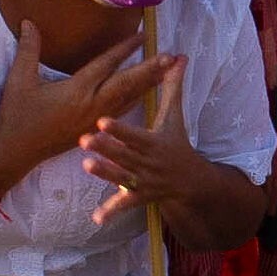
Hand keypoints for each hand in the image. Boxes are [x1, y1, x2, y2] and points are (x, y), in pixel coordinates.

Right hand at [0, 32, 163, 164]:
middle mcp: (91, 105)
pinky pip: (120, 112)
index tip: (143, 36)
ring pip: (128, 99)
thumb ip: (28, 50)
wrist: (16, 152)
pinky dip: (135, 100)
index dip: (125, 48)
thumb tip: (27, 22)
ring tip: (166, 73)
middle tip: (171, 57)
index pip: (106, 65)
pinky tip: (144, 95)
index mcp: (77, 90)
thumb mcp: (19, 81)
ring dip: (148, 85)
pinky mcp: (92, 129)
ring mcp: (94, 119)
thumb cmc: (17, 115)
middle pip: (127, 84)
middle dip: (150, 70)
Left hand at [81, 55, 213, 232]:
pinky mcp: (139, 196)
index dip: (120, 129)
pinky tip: (96, 218)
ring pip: (121, 177)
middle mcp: (148, 162)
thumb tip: (178, 56)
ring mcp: (143, 181)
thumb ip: (172, 87)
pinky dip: (111, 212)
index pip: (135, 134)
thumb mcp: (174, 117)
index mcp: (154, 142)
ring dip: (104, 173)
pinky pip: (124, 205)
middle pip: (124, 155)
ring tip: (85, 165)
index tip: (102, 121)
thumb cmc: (177, 143)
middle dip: (105, 149)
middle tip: (84, 140)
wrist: (192, 181)